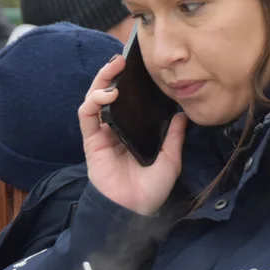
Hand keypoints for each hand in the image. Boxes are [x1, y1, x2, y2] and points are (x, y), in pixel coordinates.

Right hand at [79, 54, 188, 214]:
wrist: (134, 210)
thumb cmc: (150, 189)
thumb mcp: (171, 159)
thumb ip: (174, 136)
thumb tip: (183, 114)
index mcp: (133, 130)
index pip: (128, 100)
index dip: (129, 82)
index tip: (138, 65)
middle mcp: (115, 129)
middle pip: (108, 94)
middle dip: (111, 74)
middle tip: (121, 59)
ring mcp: (101, 134)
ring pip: (94, 99)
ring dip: (101, 81)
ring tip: (113, 70)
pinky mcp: (91, 141)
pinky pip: (87, 115)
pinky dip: (94, 101)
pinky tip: (108, 95)